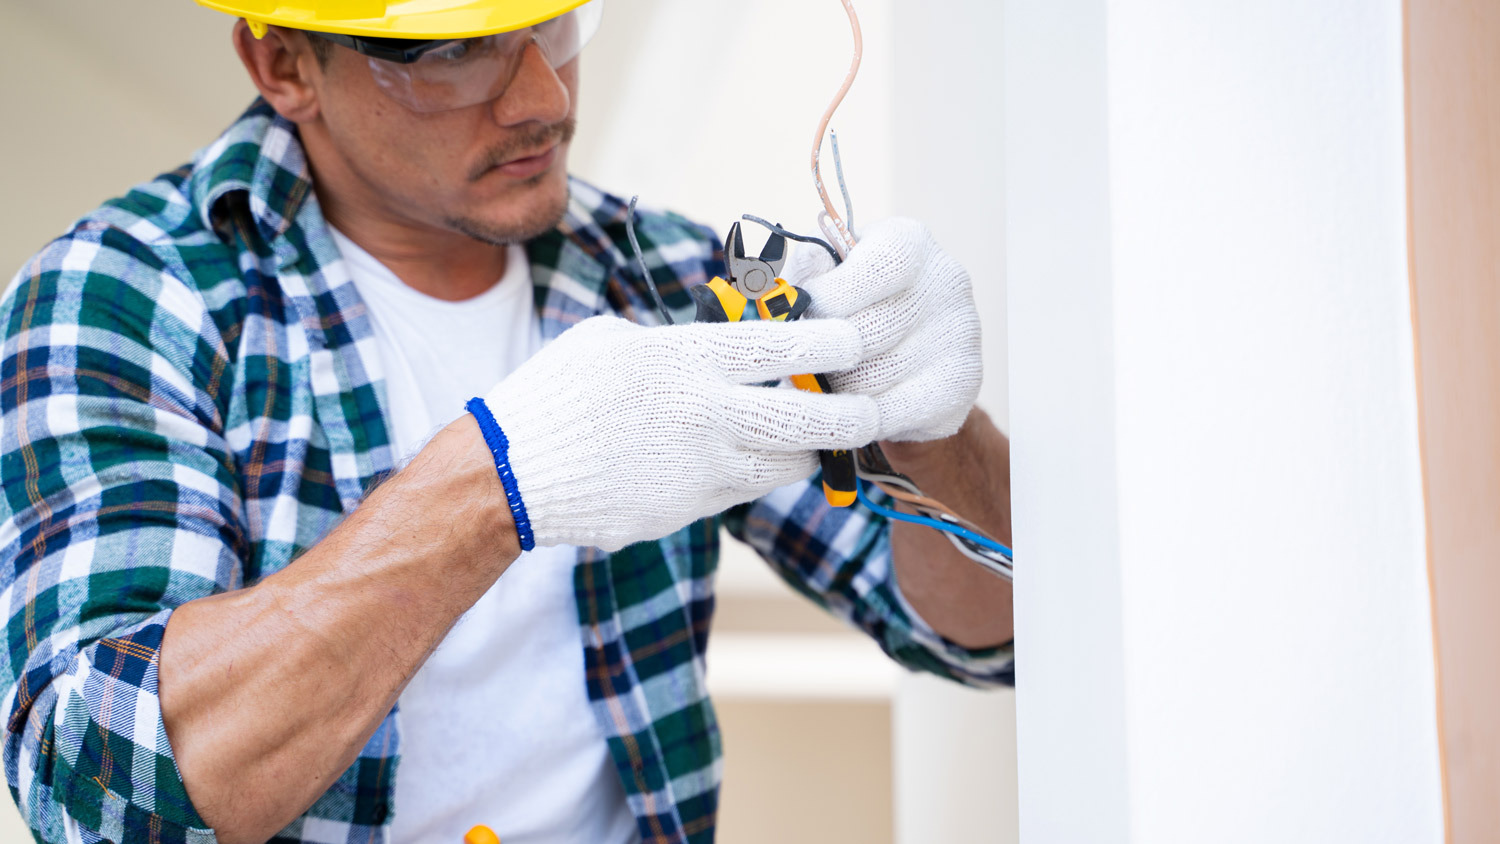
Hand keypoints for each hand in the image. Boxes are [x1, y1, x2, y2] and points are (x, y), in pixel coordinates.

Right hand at [478, 315, 877, 550]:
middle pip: (808, 420)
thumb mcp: (613, 341)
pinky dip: (751, 474)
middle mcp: (704, 414)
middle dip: (852, 416)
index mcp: (685, 359)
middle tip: (868, 410)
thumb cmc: (555, 395)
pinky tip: (739, 459)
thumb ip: (676, 343)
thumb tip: (716, 344)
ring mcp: (699, 470)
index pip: (782, 345)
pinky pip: (741, 490)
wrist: (511, 475)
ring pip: (786, 465)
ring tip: (811, 438)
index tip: (855, 339)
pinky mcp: (688, 510)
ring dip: (804, 451)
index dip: (831, 341)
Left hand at [785, 218, 982, 442]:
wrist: (906, 359)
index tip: (798, 319)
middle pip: (866, 333)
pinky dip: (853, 417)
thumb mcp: (825, 276)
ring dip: (834, 391)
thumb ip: (806, 277)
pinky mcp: (962, 386)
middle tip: (801, 364)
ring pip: (871, 380)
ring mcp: (960, 335)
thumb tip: (784, 298)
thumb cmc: (851, 307)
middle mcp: (946, 281)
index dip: (828, 299)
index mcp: (909, 243)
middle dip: (823, 355)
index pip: (874, 269)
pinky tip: (842, 410)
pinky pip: (887, 413)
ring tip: (826, 383)